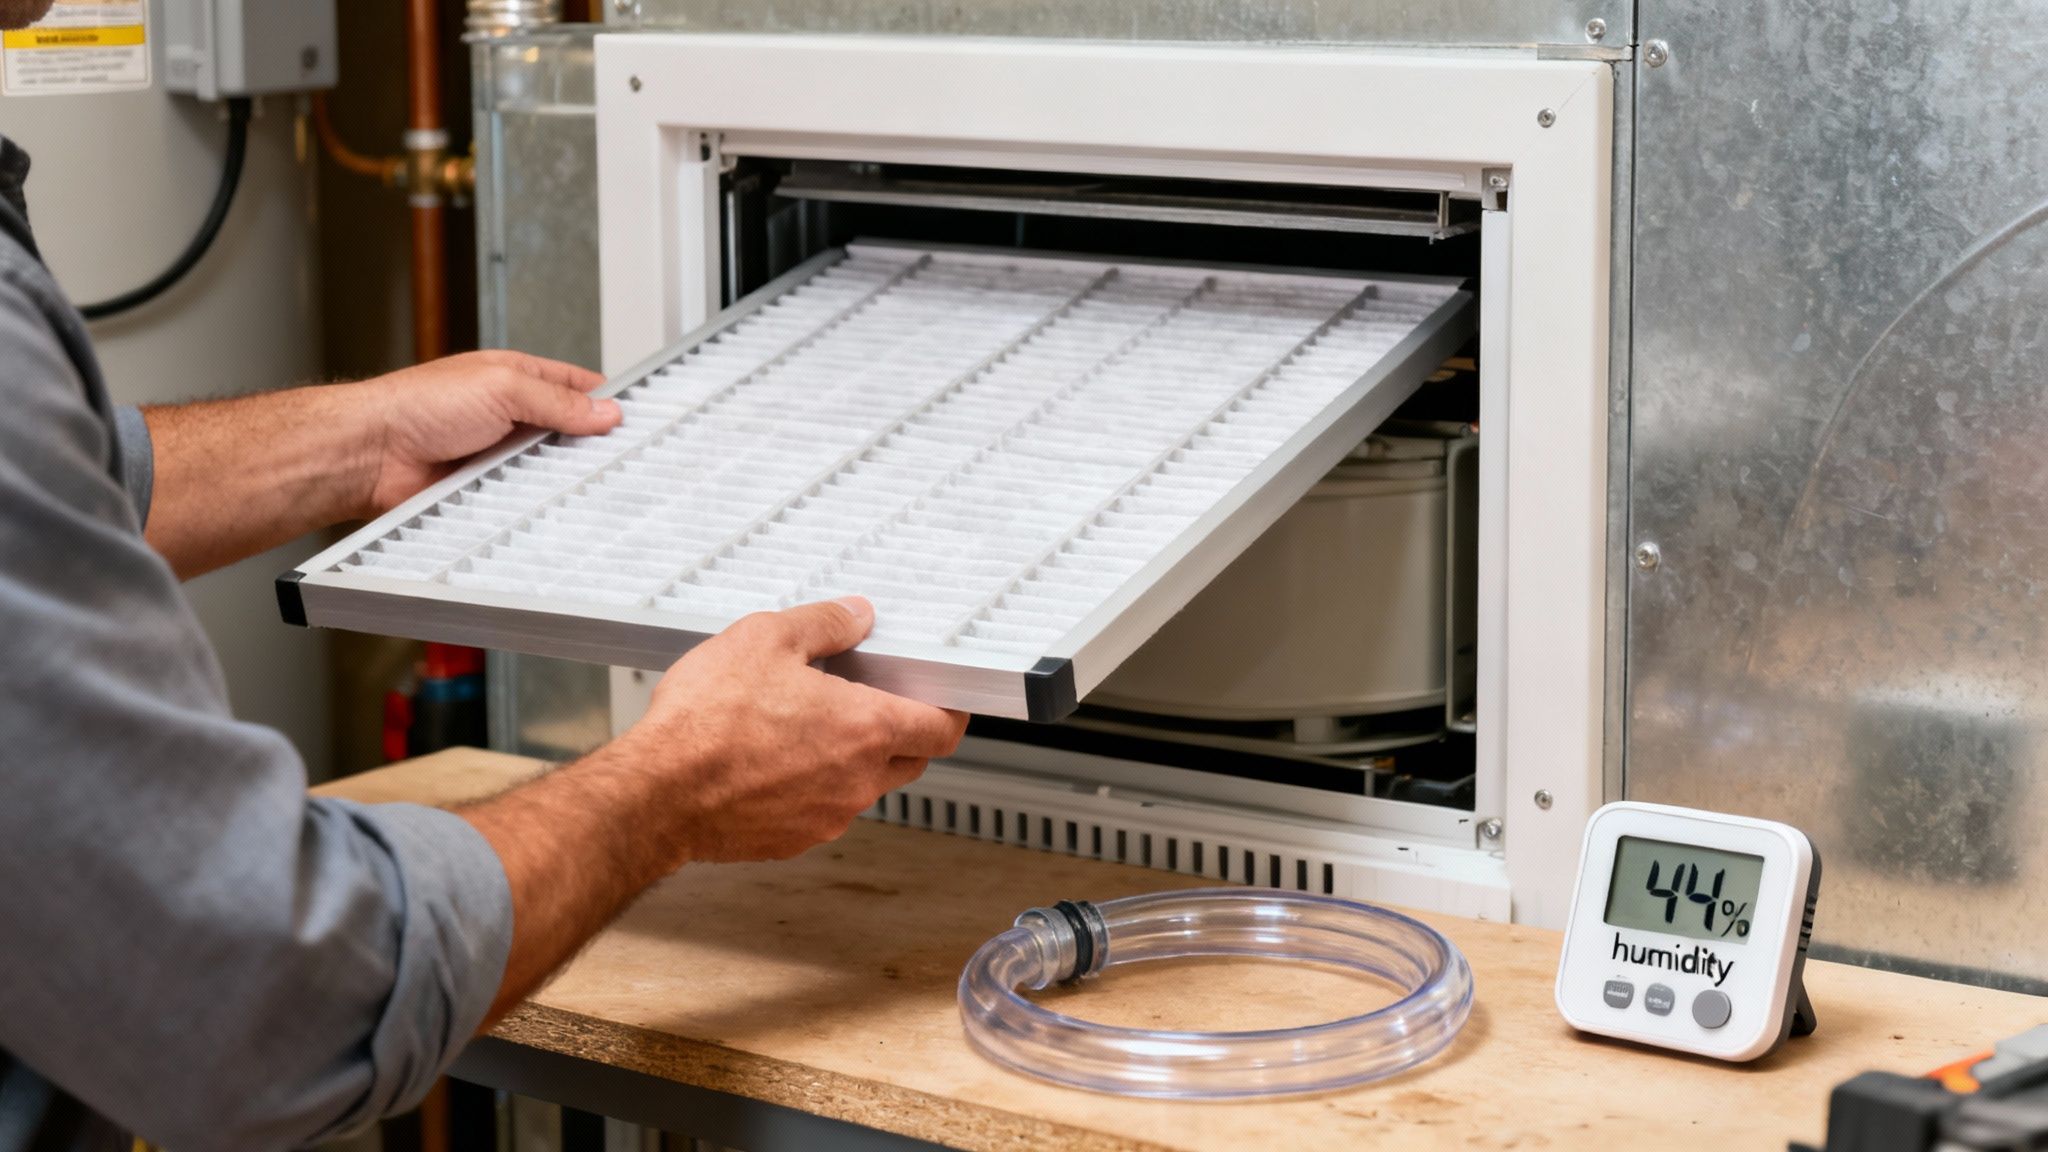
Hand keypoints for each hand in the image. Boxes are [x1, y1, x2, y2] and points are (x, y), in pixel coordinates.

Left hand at [358, 350, 620, 514]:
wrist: (373, 454)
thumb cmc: (417, 405)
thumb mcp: (501, 386)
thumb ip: (557, 399)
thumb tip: (604, 412)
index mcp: (517, 378)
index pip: (578, 387)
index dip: (607, 401)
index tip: (636, 419)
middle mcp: (510, 415)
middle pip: (570, 432)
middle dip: (590, 444)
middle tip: (615, 456)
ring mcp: (500, 454)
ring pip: (550, 469)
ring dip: (560, 475)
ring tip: (580, 480)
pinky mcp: (489, 489)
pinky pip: (526, 497)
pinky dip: (536, 501)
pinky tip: (545, 502)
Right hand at [620, 596, 969, 862]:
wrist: (655, 794)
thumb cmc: (706, 720)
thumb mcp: (766, 638)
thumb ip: (824, 623)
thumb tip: (857, 614)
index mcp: (866, 730)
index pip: (943, 730)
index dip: (950, 711)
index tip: (941, 696)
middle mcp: (857, 781)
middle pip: (911, 760)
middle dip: (902, 731)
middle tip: (870, 699)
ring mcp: (827, 817)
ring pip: (865, 786)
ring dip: (854, 759)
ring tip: (808, 724)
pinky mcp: (792, 840)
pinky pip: (823, 809)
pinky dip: (814, 786)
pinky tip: (775, 759)